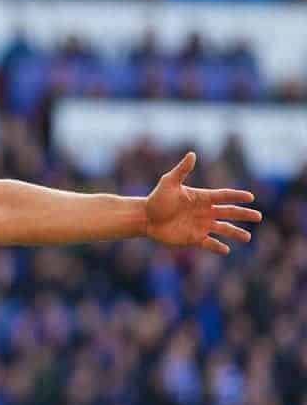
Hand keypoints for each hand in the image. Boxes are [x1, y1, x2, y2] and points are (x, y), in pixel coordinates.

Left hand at [144, 152, 261, 254]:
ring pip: (223, 229)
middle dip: (244, 214)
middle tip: (259, 217)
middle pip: (229, 213)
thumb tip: (192, 154)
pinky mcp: (193, 238)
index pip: (224, 196)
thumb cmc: (156, 199)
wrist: (145, 217)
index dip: (237, 196)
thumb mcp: (169, 183)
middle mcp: (205, 212)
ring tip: (247, 237)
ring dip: (236, 233)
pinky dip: (218, 247)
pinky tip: (227, 250)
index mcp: (202, 198)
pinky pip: (209, 243)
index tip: (250, 197)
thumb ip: (182, 170)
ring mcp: (201, 226)